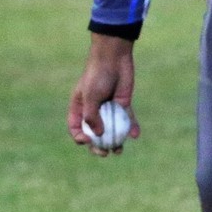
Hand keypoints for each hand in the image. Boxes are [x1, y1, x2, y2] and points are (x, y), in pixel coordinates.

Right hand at [67, 33, 140, 156]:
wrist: (114, 58)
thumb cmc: (97, 75)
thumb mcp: (90, 96)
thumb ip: (91, 116)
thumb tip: (98, 135)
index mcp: (79, 107)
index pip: (76, 128)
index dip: (80, 138)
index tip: (88, 142)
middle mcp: (93, 110)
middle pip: (94, 133)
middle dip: (98, 146)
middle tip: (105, 153)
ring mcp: (108, 108)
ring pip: (111, 129)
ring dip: (115, 141)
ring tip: (119, 150)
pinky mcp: (122, 104)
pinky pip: (126, 119)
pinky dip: (131, 127)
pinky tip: (135, 135)